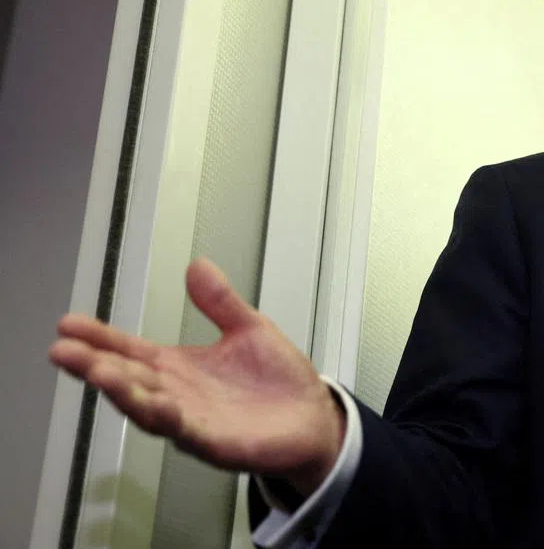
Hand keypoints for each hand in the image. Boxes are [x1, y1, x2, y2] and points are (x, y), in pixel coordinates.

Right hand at [49, 258, 345, 496]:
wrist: (314, 419)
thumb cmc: (278, 382)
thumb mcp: (248, 329)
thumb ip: (220, 302)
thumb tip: (197, 266)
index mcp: (179, 368)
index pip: (130, 351)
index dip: (100, 339)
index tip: (69, 324)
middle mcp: (178, 395)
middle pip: (128, 380)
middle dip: (95, 365)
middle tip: (64, 350)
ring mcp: (194, 421)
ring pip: (149, 408)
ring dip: (123, 392)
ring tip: (99, 373)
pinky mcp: (218, 443)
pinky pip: (189, 432)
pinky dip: (172, 419)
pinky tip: (158, 405)